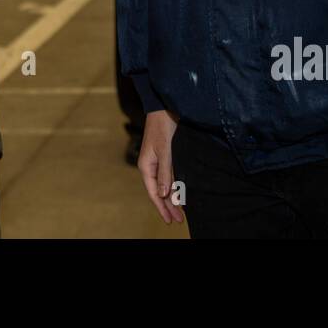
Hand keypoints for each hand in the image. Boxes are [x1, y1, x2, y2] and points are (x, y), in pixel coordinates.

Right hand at [139, 109, 184, 224]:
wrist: (165, 106)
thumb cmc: (163, 126)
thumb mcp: (165, 150)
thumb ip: (165, 172)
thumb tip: (162, 194)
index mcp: (146, 166)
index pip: (154, 193)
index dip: (162, 207)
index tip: (170, 220)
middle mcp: (151, 165)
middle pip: (159, 191)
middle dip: (168, 206)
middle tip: (178, 221)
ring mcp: (158, 161)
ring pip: (165, 185)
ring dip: (172, 198)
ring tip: (180, 212)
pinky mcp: (166, 155)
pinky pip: (169, 176)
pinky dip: (175, 186)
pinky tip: (180, 193)